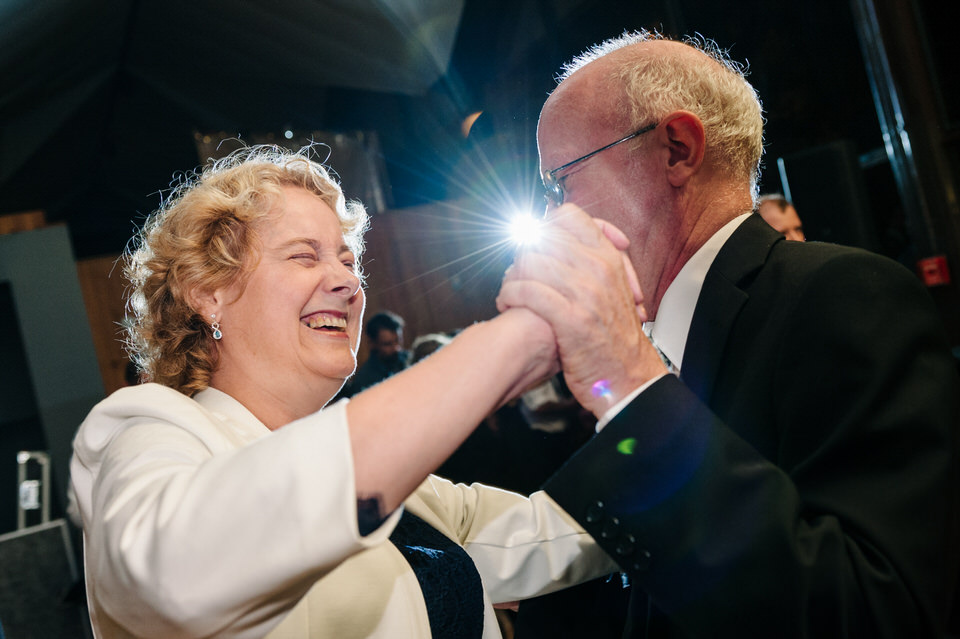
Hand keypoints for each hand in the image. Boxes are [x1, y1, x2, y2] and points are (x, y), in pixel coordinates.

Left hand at [497, 204, 665, 415]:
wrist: (630, 377)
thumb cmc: (615, 337)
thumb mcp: (613, 288)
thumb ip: (590, 261)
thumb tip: (559, 241)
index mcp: (609, 257)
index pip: (569, 216)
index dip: (543, 225)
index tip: (532, 242)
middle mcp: (598, 269)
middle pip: (542, 238)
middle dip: (521, 254)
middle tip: (515, 272)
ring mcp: (586, 293)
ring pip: (530, 262)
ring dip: (511, 276)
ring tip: (509, 292)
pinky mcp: (571, 318)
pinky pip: (527, 291)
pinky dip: (509, 295)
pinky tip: (508, 303)